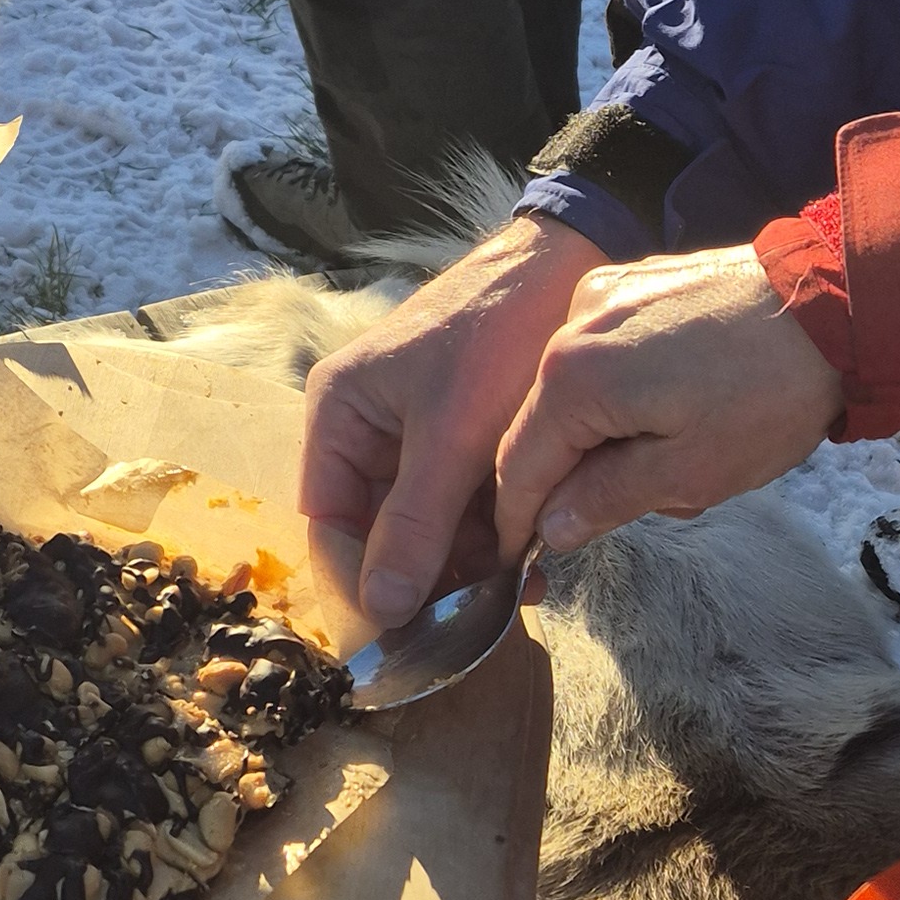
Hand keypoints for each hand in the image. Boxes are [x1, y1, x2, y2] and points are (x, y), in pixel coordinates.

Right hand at [298, 216, 605, 625]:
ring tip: (523, 584)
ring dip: (470, 560)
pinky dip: (493, 531)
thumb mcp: (450, 436)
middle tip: (483, 614)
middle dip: (431, 574)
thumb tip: (380, 612)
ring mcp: (417, 433)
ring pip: (429, 524)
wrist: (567, 264)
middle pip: (381, 531)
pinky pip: (464, 502)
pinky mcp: (463, 437)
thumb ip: (415, 526)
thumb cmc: (493, 336)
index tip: (411, 636)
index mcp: (339, 415)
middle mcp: (367, 428)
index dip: (365, 583)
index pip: (331, 526)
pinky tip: (533, 557)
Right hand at [490, 251, 844, 559]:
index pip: (519, 464)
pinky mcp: (633, 282)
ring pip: (580, 391)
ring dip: (615, 436)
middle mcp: (571, 324)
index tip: (524, 562)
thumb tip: (550, 528)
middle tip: (654, 504)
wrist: (837, 303)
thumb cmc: (768, 395)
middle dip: (585, 477)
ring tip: (691, 454)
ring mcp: (602, 296)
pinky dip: (630, 393)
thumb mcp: (690, 472)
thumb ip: (605, 500)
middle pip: (546, 424)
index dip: (519, 520)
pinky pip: (606, 354)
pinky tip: (688, 407)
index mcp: (572, 375)